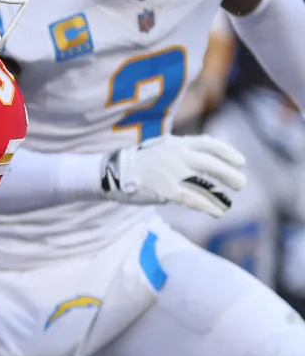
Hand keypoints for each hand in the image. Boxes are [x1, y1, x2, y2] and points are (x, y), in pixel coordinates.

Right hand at [101, 134, 245, 217]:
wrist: (114, 171)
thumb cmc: (140, 162)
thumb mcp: (162, 147)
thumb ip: (182, 150)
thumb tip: (208, 159)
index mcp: (176, 143)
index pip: (209, 143)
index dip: (227, 152)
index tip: (240, 161)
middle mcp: (177, 155)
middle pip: (212, 164)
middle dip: (230, 175)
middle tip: (240, 184)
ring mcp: (172, 173)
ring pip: (206, 184)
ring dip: (221, 195)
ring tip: (228, 204)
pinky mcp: (167, 191)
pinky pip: (195, 200)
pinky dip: (210, 207)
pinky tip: (218, 212)